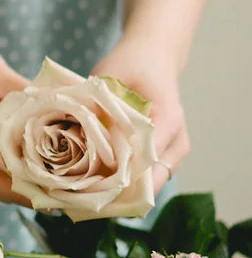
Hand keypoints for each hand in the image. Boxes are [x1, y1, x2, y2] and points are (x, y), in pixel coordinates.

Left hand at [89, 35, 188, 197]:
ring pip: (149, 186)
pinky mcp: (166, 157)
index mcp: (168, 120)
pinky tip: (98, 185)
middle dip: (117, 193)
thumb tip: (79, 136)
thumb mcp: (110, 77)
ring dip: (121, 192)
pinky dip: (125, 184)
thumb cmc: (131, 63)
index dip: (118, 177)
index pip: (145, 160)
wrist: (154, 57)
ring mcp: (175, 152)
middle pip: (150, 182)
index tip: (89, 187)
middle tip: (82, 200)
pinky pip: (147, 179)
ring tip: (86, 195)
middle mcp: (177, 142)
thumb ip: (100, 106)